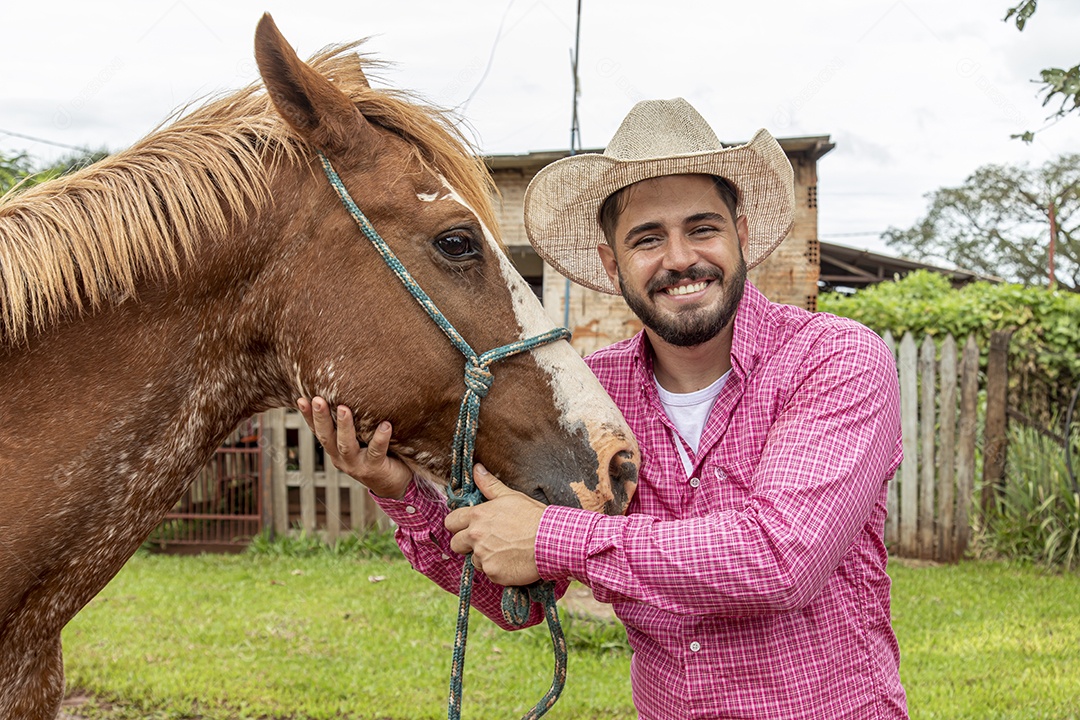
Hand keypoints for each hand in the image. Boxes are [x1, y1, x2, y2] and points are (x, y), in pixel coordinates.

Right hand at [296, 396, 411, 499]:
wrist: (394, 484)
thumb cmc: (378, 454)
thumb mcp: (362, 438)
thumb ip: (355, 421)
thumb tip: (353, 388)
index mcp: (335, 449)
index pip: (318, 430)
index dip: (308, 416)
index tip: (301, 399)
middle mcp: (341, 458)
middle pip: (326, 437)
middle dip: (320, 418)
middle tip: (318, 399)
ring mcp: (356, 465)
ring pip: (346, 445)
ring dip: (344, 426)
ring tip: (343, 408)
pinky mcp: (374, 469)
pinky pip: (376, 451)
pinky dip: (380, 438)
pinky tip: (385, 425)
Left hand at [444, 464, 545, 586]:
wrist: (551, 541)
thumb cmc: (533, 516)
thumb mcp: (511, 497)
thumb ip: (489, 485)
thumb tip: (476, 469)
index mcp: (477, 516)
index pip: (450, 522)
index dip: (457, 524)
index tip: (466, 526)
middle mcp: (475, 537)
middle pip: (455, 544)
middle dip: (466, 543)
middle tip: (485, 540)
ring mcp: (483, 556)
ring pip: (473, 560)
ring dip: (484, 557)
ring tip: (504, 550)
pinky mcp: (493, 573)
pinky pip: (488, 572)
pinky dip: (497, 569)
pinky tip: (511, 561)